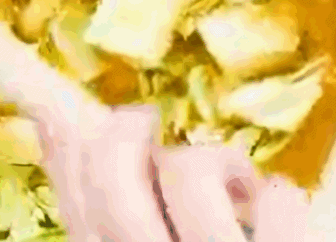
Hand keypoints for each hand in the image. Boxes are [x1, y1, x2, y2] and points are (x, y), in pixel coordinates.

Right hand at [36, 105, 309, 241]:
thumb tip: (56, 125)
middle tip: (147, 126)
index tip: (57, 107)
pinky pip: (278, 198)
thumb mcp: (138, 241)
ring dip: (215, 162)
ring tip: (233, 190)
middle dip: (128, 131)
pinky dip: (279, 194)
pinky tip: (271, 214)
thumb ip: (100, 200)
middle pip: (112, 166)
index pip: (73, 190)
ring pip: (189, 168)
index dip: (60, 136)